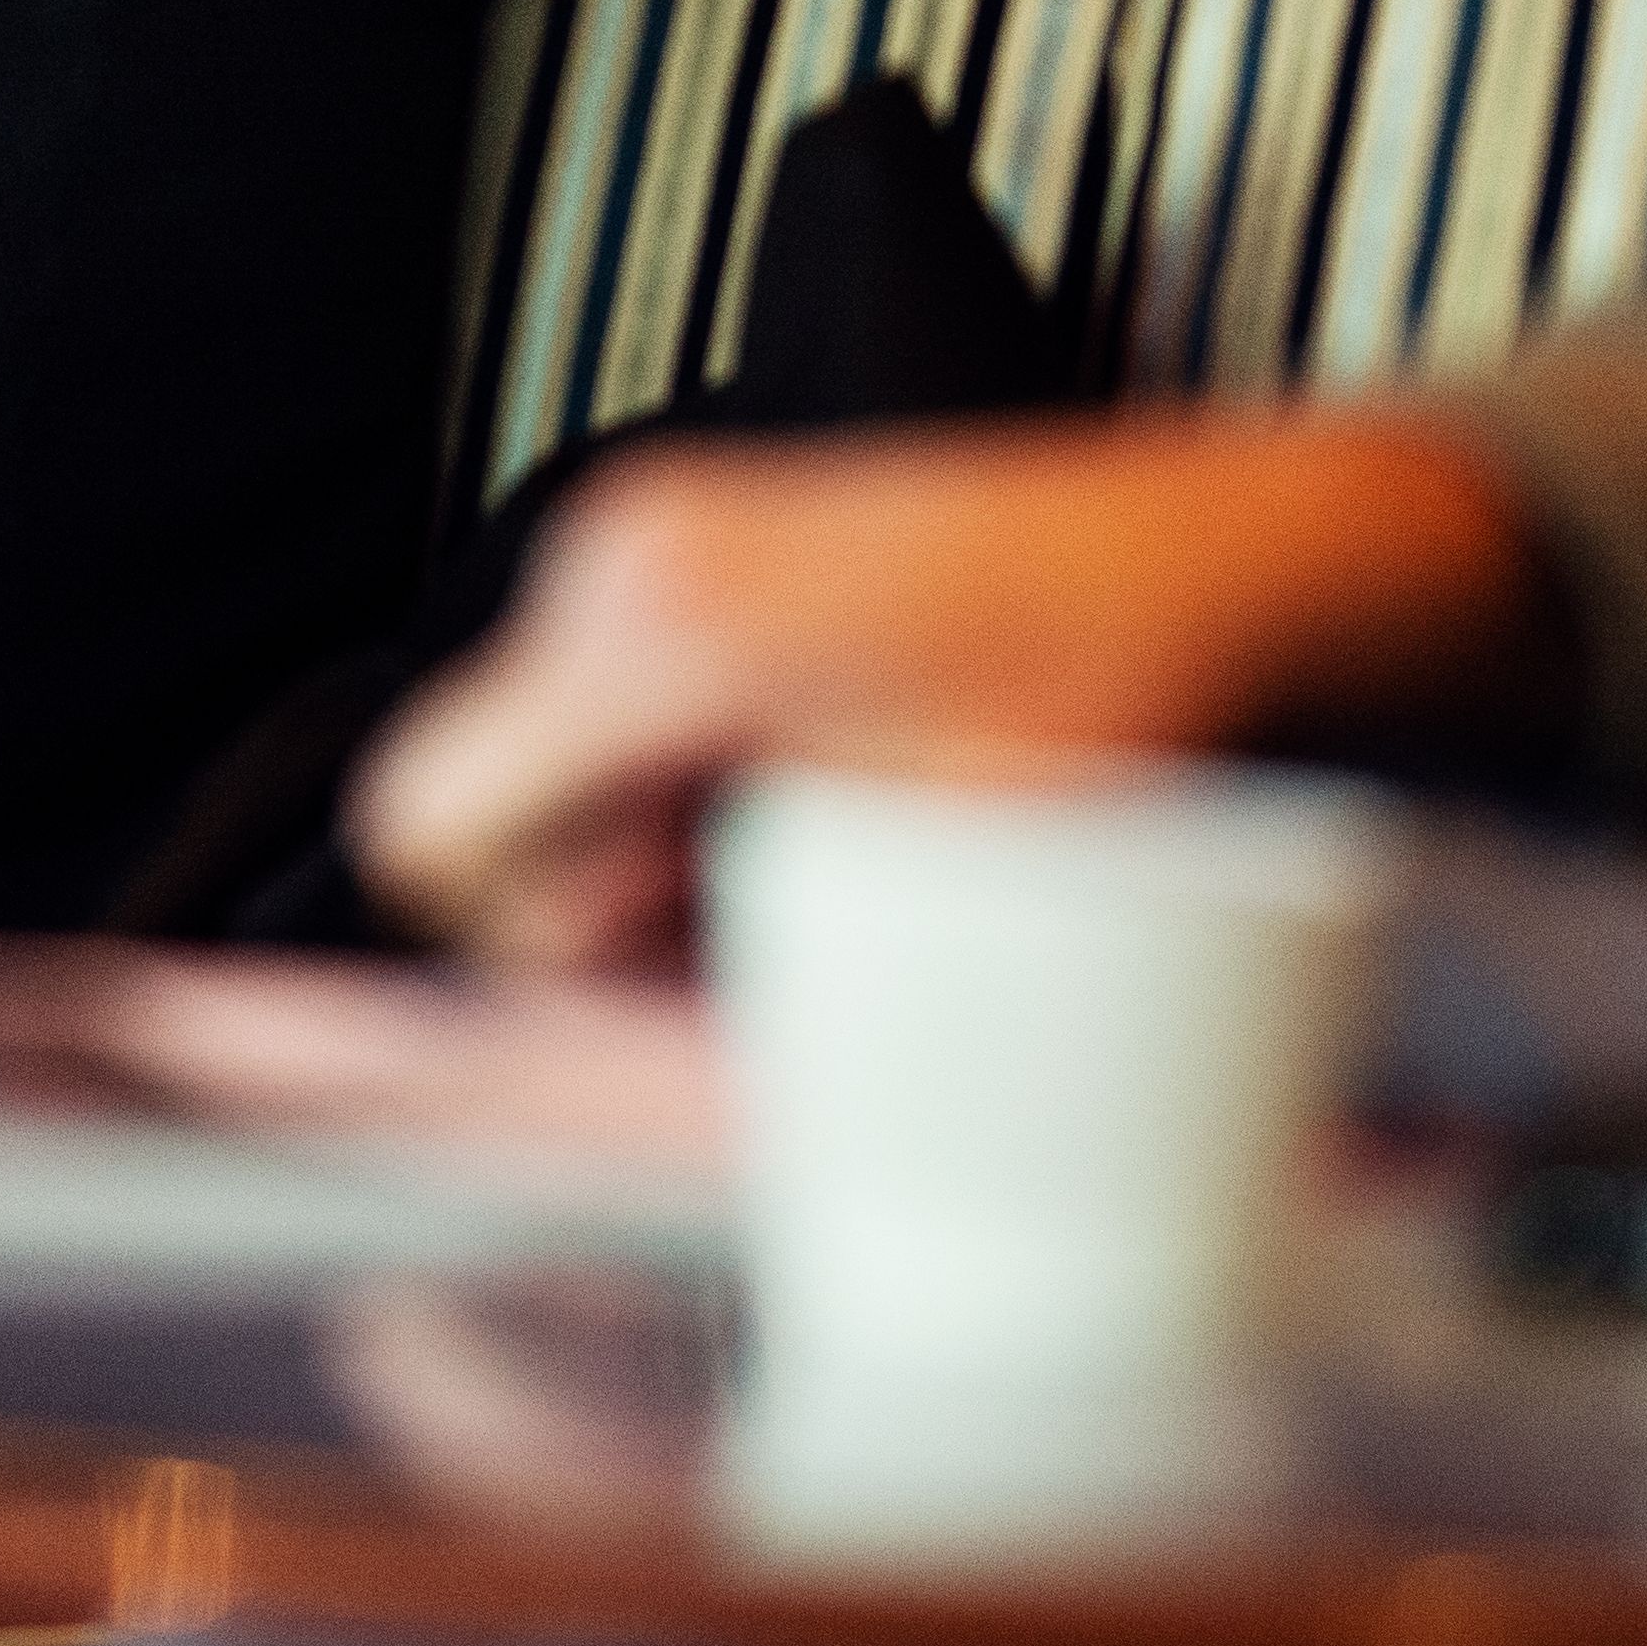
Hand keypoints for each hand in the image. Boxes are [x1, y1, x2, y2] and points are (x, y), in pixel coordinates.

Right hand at [349, 410, 1548, 976]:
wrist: (1210, 556)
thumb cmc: (1108, 680)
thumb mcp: (938, 878)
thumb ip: (766, 984)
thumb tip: (665, 1107)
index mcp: (660, 627)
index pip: (436, 824)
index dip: (525, 949)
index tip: (650, 990)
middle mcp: (627, 557)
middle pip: (495, 810)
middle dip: (608, 907)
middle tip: (773, 933)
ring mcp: (655, 538)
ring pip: (559, 770)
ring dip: (654, 850)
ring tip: (819, 856)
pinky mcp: (694, 546)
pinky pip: (619, 714)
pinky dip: (685, 784)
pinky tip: (814, 796)